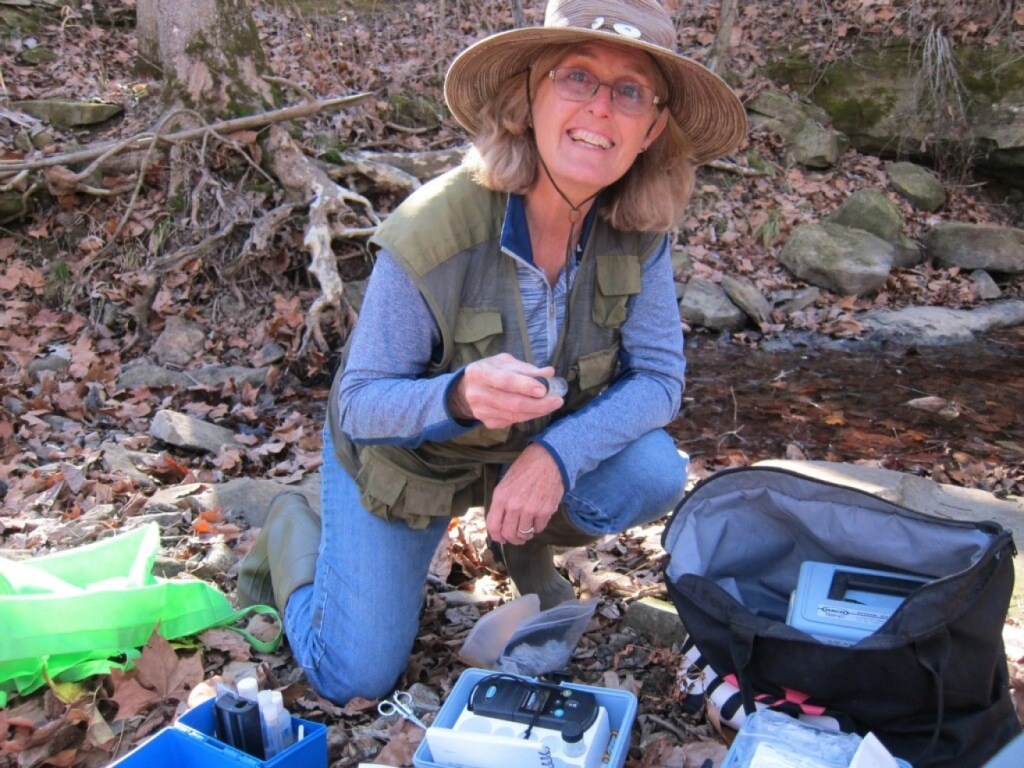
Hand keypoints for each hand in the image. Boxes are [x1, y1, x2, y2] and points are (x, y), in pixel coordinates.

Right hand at [448, 353, 562, 428]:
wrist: (466, 390)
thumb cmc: (490, 371)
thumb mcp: (504, 362)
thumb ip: (525, 368)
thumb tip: (548, 373)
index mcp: (479, 373)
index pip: (505, 381)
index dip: (525, 386)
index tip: (544, 389)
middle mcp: (477, 394)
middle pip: (512, 403)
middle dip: (538, 404)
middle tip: (557, 400)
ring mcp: (482, 412)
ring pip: (515, 415)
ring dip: (537, 411)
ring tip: (552, 404)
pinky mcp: (489, 423)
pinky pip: (514, 421)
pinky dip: (529, 415)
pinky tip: (538, 409)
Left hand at [487, 443, 564, 544]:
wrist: (548, 459)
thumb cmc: (525, 468)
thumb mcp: (505, 482)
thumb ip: (501, 503)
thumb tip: (501, 522)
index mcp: (501, 497)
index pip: (493, 526)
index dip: (496, 536)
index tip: (501, 538)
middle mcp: (514, 506)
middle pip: (508, 534)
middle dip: (512, 539)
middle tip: (517, 538)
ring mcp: (530, 509)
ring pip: (524, 533)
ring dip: (526, 534)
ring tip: (528, 528)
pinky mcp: (546, 511)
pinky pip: (539, 528)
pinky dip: (538, 527)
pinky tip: (538, 519)